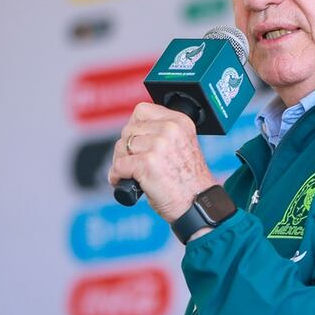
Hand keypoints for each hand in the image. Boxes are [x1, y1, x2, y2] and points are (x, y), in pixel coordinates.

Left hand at [109, 102, 217, 222]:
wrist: (198, 204)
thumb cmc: (189, 181)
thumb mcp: (181, 145)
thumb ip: (161, 134)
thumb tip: (132, 134)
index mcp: (179, 121)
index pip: (142, 110)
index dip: (134, 127)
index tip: (136, 141)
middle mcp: (170, 129)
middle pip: (128, 130)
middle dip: (125, 148)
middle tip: (131, 163)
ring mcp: (159, 145)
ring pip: (121, 147)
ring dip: (120, 162)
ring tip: (129, 174)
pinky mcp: (147, 163)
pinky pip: (118, 165)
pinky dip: (116, 176)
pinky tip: (123, 182)